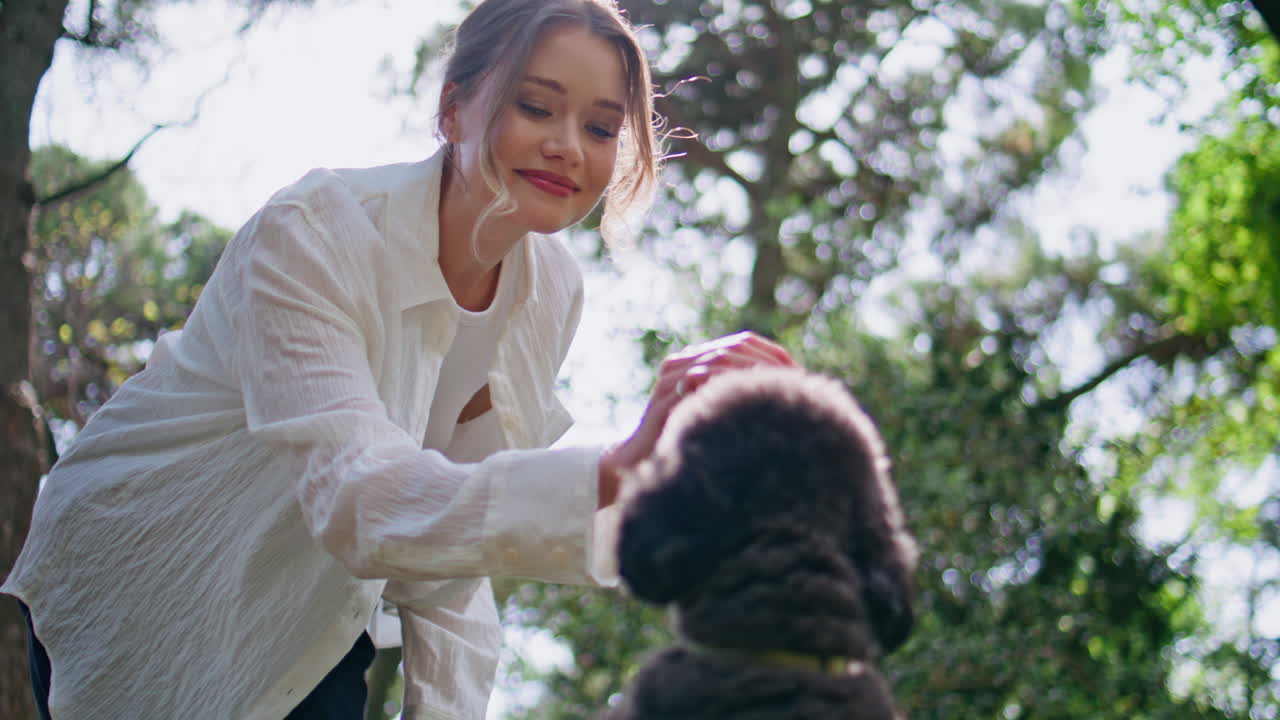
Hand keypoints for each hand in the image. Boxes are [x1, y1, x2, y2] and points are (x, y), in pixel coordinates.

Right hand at [597, 331, 797, 507]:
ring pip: (719, 363)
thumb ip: (737, 388)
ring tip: (780, 387)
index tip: (798, 366)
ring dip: (752, 374)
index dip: (771, 351)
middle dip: (766, 362)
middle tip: (796, 375)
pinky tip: (752, 403)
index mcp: (693, 358)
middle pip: (732, 348)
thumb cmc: (685, 432)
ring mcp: (669, 380)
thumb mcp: (715, 405)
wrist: (641, 456)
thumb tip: (786, 381)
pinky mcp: (664, 402)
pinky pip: (702, 389)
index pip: (741, 341)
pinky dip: (729, 392)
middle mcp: (679, 363)